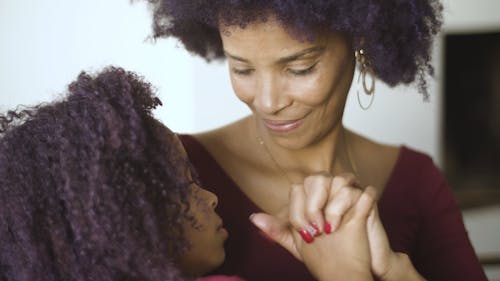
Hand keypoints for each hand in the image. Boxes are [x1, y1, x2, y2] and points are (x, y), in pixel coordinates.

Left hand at [250, 173, 374, 280]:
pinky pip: (364, 191)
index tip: (303, 232)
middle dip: (313, 204)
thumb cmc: (326, 253)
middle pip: (318, 178)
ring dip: (333, 205)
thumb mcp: (298, 244)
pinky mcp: (369, 203)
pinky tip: (344, 224)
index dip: (298, 209)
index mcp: (314, 198)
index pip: (299, 188)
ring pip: (341, 179)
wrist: (353, 270)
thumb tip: (254, 218)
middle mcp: (331, 192)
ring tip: (329, 228)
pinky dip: (353, 204)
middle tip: (315, 229)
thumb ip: (279, 231)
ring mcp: (351, 194)